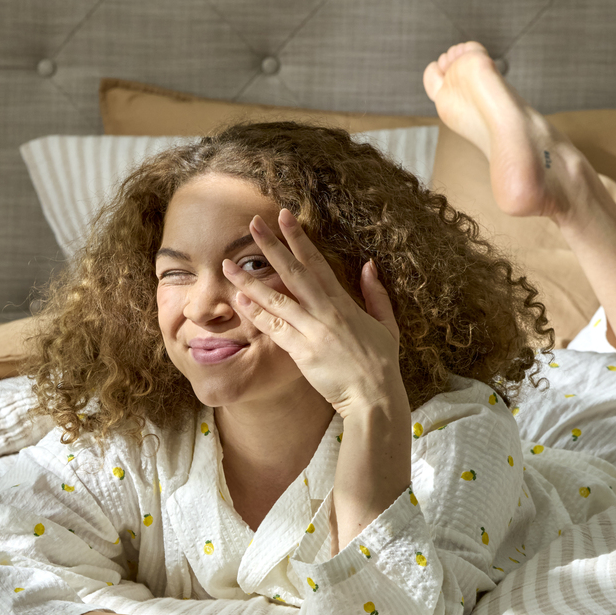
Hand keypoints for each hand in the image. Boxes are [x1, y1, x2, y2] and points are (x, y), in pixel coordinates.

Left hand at [227, 208, 404, 418]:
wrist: (375, 397)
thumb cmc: (382, 364)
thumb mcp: (387, 324)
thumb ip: (376, 294)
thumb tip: (369, 265)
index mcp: (344, 303)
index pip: (317, 263)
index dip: (299, 239)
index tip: (284, 217)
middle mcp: (326, 312)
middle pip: (294, 272)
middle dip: (272, 246)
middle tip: (253, 224)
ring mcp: (313, 331)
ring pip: (276, 299)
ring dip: (250, 281)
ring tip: (228, 266)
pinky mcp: (302, 352)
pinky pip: (275, 329)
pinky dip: (257, 314)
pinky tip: (239, 299)